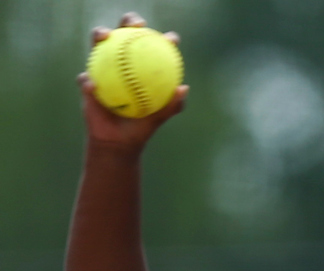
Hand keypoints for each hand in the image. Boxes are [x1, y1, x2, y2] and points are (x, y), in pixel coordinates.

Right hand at [78, 12, 187, 150]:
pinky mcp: (87, 83)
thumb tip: (183, 88)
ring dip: (100, 35)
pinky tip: (93, 83)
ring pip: (97, 45)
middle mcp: (120, 63)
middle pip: (123, 34)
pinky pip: (85, 79)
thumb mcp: (159, 116)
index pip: (149, 47)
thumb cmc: (141, 127)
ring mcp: (101, 70)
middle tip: (137, 23)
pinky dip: (89, 80)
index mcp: (138, 68)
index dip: (160, 38)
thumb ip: (173, 104)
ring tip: (105, 36)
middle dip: (129, 21)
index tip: (172, 39)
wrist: (120, 142)